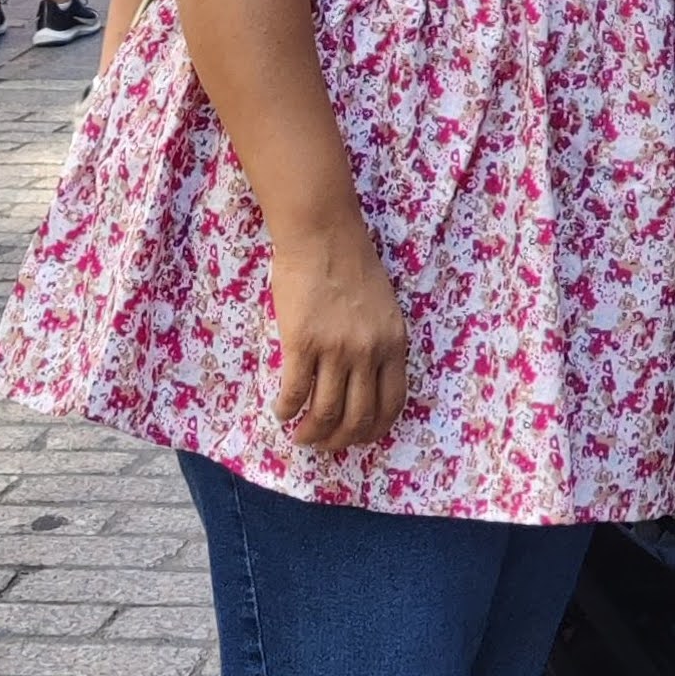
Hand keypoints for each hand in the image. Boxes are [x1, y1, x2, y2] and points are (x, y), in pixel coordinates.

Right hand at [269, 220, 409, 450]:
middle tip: (323, 443)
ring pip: (325, 412)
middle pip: (358, 417)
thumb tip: (364, 381)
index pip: (391, 404)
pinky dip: (286, 409)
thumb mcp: (383, 305)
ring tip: (300, 435)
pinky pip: (294, 392)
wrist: (322, 232)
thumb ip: (379, 342)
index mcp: (394, 342)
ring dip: (311, 433)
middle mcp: (370, 351)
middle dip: (339, 440)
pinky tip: (281, 411)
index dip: (373, 430)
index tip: (357, 437)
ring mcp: (336, 348)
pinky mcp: (303, 342)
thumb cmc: (350, 262)